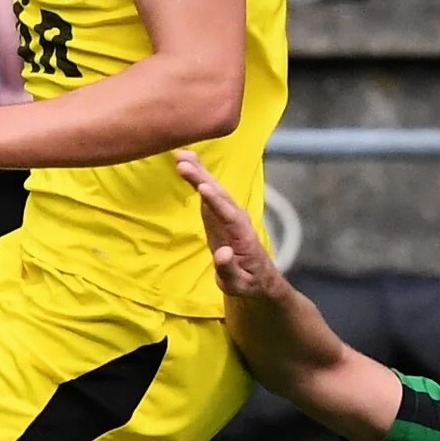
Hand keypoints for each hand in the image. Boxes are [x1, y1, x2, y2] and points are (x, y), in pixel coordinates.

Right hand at [177, 149, 280, 296]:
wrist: (258, 276)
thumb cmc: (249, 283)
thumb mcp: (239, 285)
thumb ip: (230, 271)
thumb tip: (222, 254)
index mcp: (243, 236)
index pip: (229, 216)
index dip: (215, 201)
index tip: (201, 187)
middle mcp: (237, 219)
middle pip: (220, 195)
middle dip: (202, 178)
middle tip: (183, 162)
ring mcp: (228, 214)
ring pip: (214, 189)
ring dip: (199, 171)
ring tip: (181, 155)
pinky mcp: (219, 213)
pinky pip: (208, 192)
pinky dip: (197, 177)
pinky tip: (186, 163)